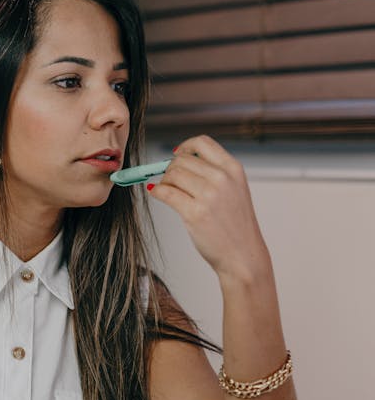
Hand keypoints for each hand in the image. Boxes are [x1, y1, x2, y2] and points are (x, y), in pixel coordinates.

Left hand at [147, 135, 269, 282]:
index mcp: (233, 169)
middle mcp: (222, 178)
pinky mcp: (194, 213)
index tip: (177, 155)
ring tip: (167, 190)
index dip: (185, 147)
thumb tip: (180, 159)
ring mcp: (209, 196)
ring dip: (164, 181)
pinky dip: (156, 191)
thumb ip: (214, 172)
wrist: (243, 256)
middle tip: (170, 180)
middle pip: (183, 159)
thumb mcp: (234, 190)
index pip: (202, 142)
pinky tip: (156, 193)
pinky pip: (165, 192)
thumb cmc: (236, 225)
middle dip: (171, 168)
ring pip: (172, 174)